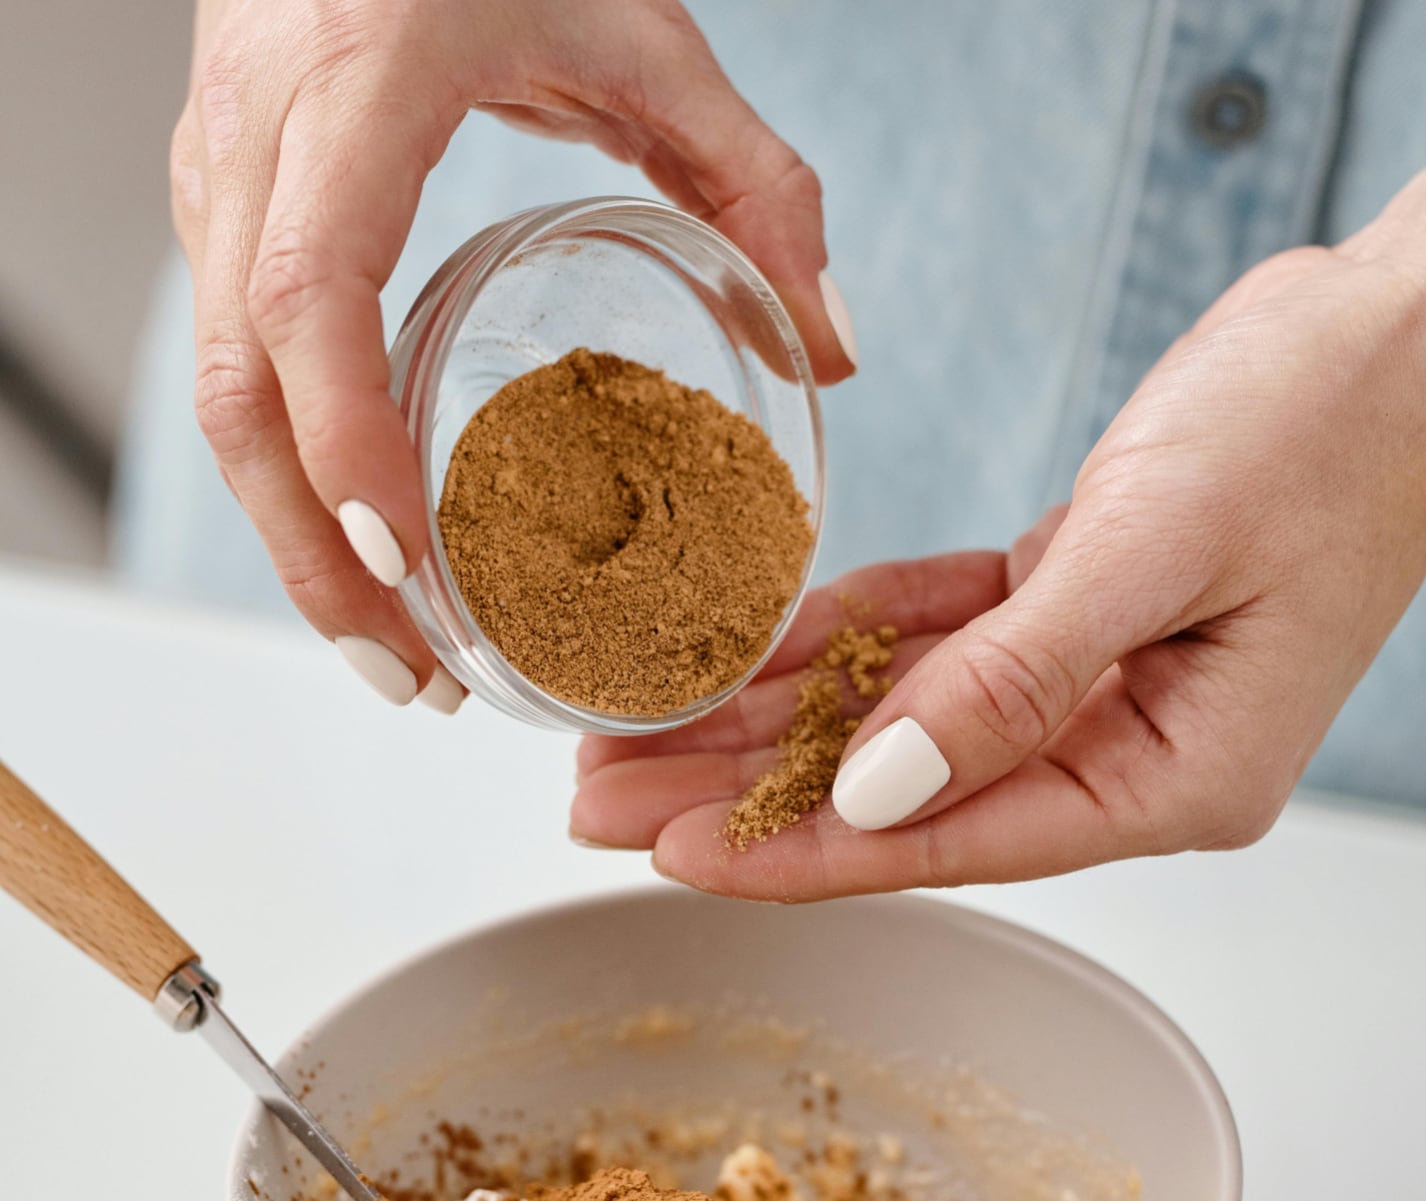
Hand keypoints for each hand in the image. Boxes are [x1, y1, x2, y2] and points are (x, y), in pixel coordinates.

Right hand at [169, 0, 855, 707]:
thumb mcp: (652, 37)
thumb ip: (759, 186)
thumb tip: (833, 346)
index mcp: (358, 85)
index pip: (311, 293)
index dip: (341, 441)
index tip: (402, 563)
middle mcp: (257, 140)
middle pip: (234, 386)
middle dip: (310, 555)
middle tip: (412, 673)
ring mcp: (219, 172)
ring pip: (214, 391)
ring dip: (290, 535)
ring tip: (393, 643)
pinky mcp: (222, 200)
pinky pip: (229, 361)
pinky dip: (288, 470)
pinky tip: (362, 539)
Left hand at [572, 93, 1425, 896]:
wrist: (1405, 326)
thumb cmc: (1329, 428)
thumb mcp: (1155, 549)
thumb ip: (1011, 682)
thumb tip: (877, 788)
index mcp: (1176, 776)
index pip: (951, 838)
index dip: (802, 848)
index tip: (676, 852)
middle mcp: (1131, 742)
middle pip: (905, 787)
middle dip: (753, 789)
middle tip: (611, 795)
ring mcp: (1103, 671)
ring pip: (905, 707)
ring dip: (779, 710)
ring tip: (646, 724)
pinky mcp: (1077, 596)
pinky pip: (941, 628)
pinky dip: (853, 629)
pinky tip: (755, 640)